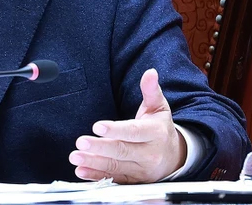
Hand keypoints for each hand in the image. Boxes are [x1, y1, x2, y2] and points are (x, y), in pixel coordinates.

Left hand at [68, 68, 185, 182]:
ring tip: (75, 157)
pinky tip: (81, 171)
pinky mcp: (134, 180)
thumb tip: (150, 72)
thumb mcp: (159, 108)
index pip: (133, 131)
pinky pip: (114, 179)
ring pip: (116, 167)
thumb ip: (151, 90)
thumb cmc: (160, 128)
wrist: (176, 157)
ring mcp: (141, 169)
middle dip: (99, 147)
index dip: (116, 130)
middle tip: (80, 143)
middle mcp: (149, 154)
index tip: (97, 126)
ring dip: (93, 163)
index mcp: (155, 133)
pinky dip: (96, 177)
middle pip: (122, 150)